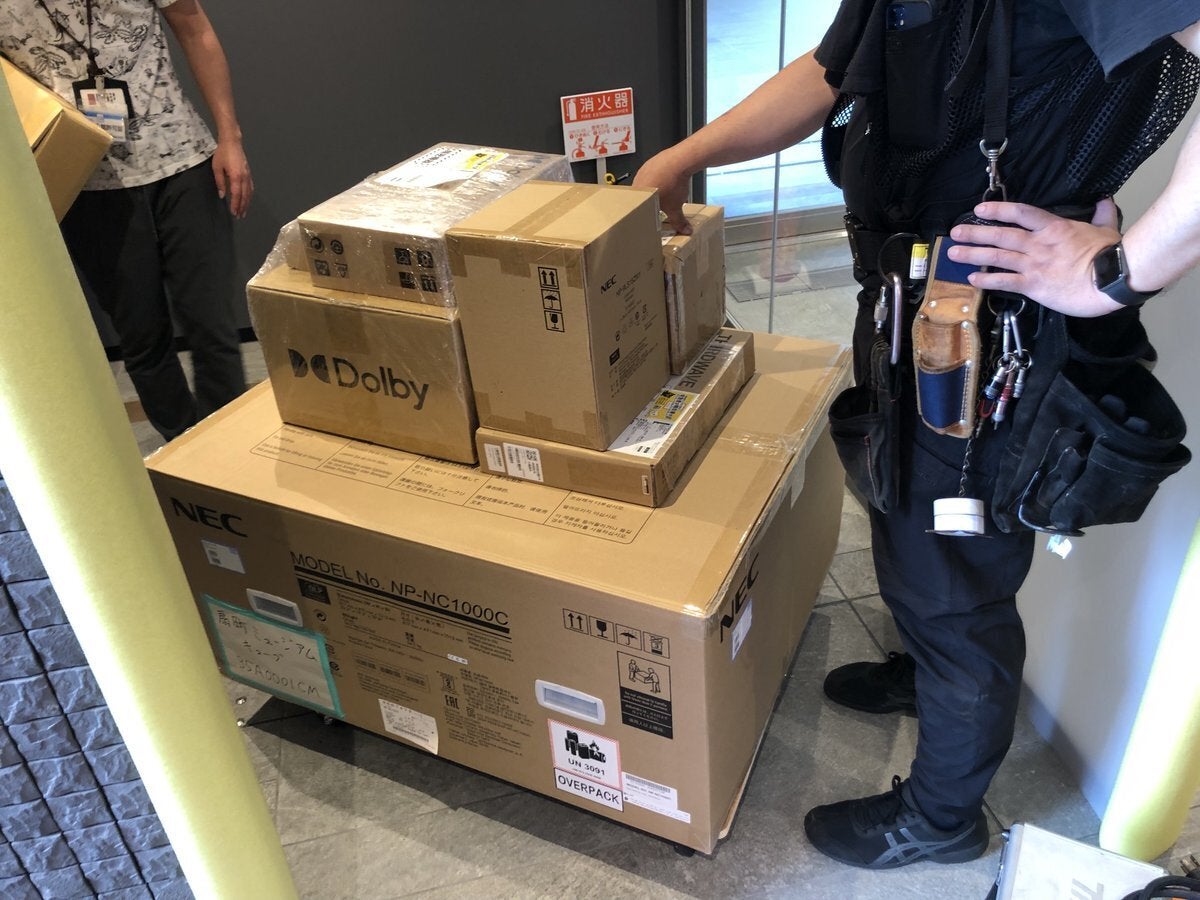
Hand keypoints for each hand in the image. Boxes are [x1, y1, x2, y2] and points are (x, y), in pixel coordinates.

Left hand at [211, 138, 253, 218]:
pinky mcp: (249, 173)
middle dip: (242, 207)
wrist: (232, 142)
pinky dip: (249, 195)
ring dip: (247, 203)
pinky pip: (251, 187)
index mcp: (236, 177)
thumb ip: (220, 182)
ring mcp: (248, 176)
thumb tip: (222, 195)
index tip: (234, 213)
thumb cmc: (222, 153)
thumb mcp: (217, 168)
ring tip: (244, 211)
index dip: (235, 205)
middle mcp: (244, 178)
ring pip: (249, 193)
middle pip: (244, 196)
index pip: (236, 195)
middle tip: (239, 216)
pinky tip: (248, 199)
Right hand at [631, 149, 692, 233]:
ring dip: (655, 189)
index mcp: (637, 193)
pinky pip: (654, 172)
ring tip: (665, 193)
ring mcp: (644, 169)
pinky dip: (660, 178)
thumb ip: (678, 221)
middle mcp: (637, 180)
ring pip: (648, 183)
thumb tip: (685, 230)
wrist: (681, 161)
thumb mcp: (675, 207)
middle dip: (650, 201)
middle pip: (642, 195)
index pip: (636, 207)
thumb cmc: (673, 185)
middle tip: (659, 207)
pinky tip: (669, 181)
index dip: (644, 212)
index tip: (650, 216)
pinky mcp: (653, 161)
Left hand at [947, 199, 1126, 316]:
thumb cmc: (1112, 255)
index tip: (980, 209)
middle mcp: (1038, 244)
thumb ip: (1102, 214)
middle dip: (975, 233)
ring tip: (953, 253)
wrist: (1112, 279)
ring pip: (996, 257)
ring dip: (972, 254)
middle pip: (1000, 235)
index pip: (1020, 213)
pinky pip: (1004, 282)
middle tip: (955, 232)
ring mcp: (1033, 265)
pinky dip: (985, 281)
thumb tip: (1105, 200)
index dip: (998, 209)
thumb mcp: (1106, 228)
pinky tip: (971, 279)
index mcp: (1054, 228)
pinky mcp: (1033, 286)